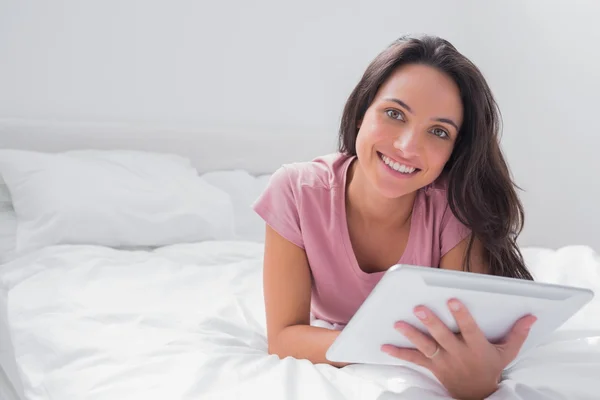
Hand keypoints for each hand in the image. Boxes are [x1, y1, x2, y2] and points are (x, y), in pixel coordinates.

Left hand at [381, 299, 536, 399]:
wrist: (477, 395)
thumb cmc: (491, 368)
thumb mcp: (507, 353)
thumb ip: (518, 334)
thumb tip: (532, 315)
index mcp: (477, 348)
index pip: (470, 329)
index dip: (461, 315)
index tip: (452, 299)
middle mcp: (459, 354)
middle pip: (443, 337)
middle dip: (431, 323)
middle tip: (418, 308)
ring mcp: (444, 362)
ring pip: (426, 347)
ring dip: (411, 336)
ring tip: (398, 324)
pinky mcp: (432, 368)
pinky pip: (414, 360)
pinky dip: (399, 353)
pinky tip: (384, 345)